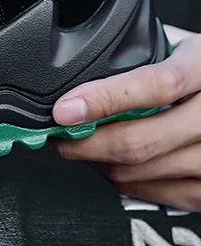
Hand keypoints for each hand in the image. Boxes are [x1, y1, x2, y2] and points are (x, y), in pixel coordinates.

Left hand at [53, 27, 200, 211]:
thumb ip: (149, 57)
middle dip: (87, 143)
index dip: (104, 99)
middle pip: (142, 141)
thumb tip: (88, 66)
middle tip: (60, 135)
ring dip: (101, 164)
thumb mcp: (186, 50)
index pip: (155, 85)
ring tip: (82, 148)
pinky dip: (128, 183)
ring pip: (145, 171)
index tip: (66, 109)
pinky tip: (114, 166)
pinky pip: (162, 195)